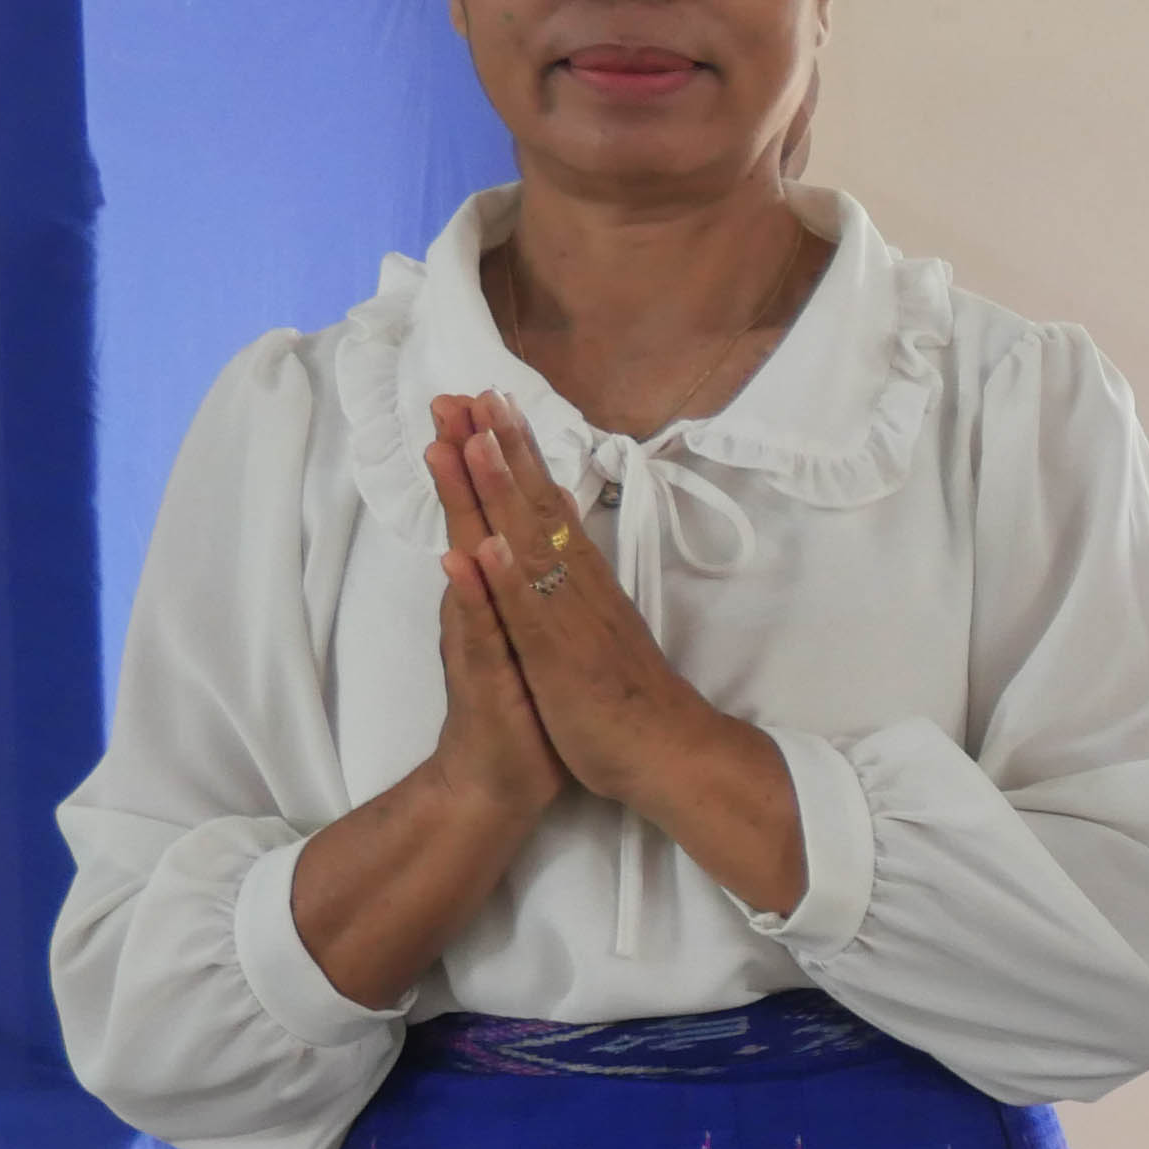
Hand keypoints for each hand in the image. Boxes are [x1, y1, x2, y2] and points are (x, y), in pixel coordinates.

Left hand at [437, 394, 733, 809]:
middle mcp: (577, 590)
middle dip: (503, 450)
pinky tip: (490, 545)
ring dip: (504, 492)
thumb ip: (579, 582)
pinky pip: (533, 618)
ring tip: (478, 439)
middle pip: (536, 508)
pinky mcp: (564, 663)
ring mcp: (571, 622)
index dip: (514, 456)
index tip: (489, 404)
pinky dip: (511, 582)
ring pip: (532, 546)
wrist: (673, 757)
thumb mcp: (598, 631)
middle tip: (475, 391)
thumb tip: (565, 532)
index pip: (543, 506)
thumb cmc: (631, 701)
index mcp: (581, 583)